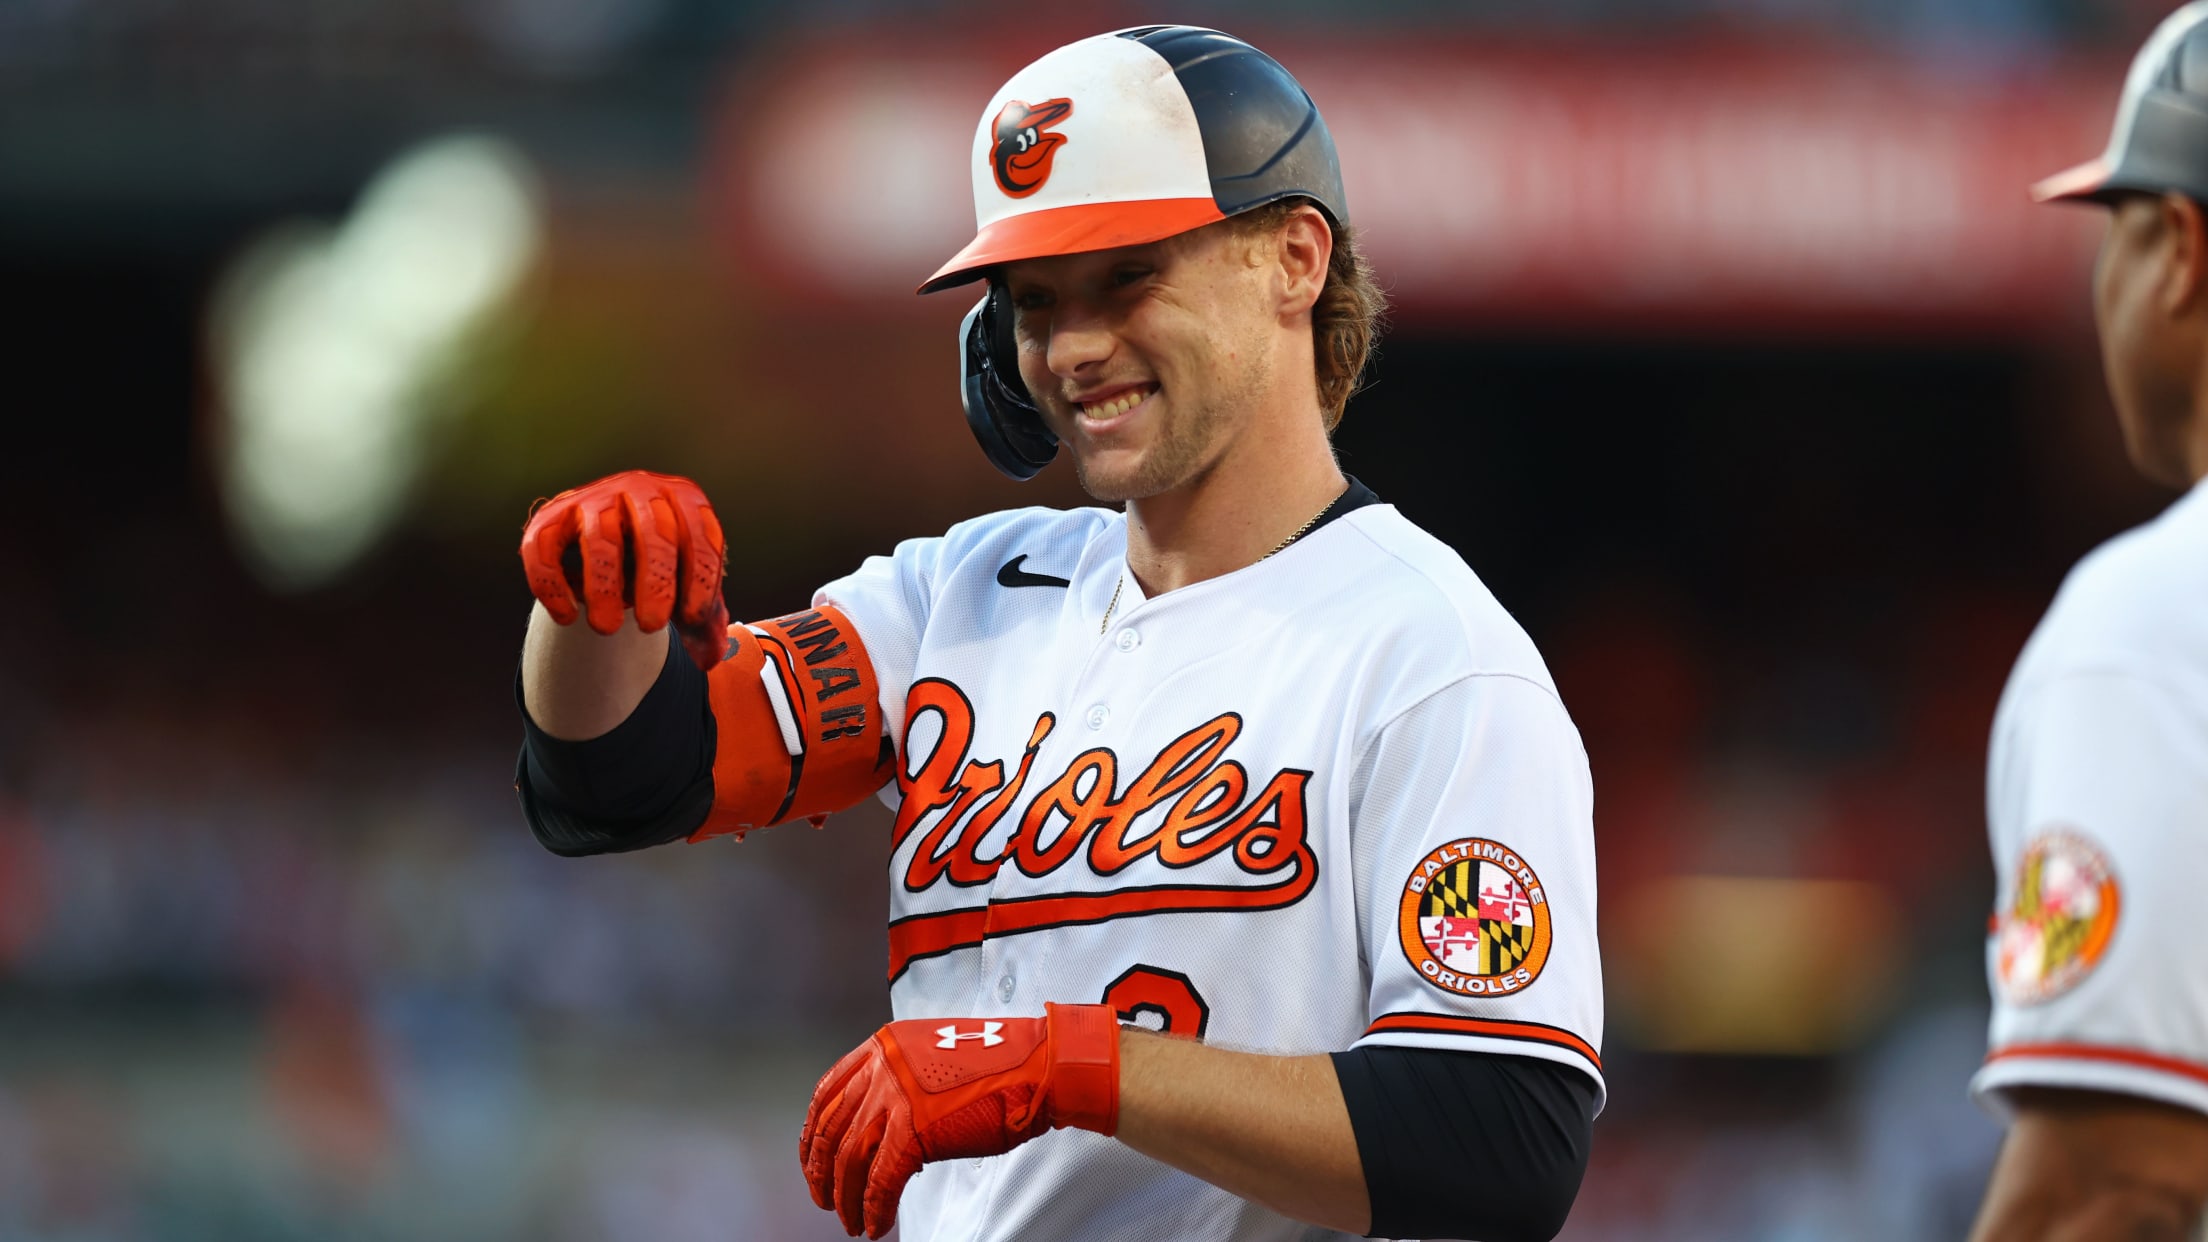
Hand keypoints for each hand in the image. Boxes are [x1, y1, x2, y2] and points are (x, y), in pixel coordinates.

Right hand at [519, 471, 729, 670]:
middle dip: (655, 585)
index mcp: (682, 499)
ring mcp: (593, 498)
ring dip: (603, 587)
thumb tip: (708, 659)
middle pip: (653, 535)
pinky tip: (566, 617)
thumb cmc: (662, 564)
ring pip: (599, 538)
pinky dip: (552, 585)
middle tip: (651, 627)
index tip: (692, 620)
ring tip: (606, 629)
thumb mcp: (688, 585)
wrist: (612, 535)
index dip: (700, 580)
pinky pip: (545, 548)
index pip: (700, 536)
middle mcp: (639, 489)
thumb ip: (703, 620)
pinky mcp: (551, 515)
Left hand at [799, 1003, 1120, 1237]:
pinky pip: (881, 1181)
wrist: (1039, 1068)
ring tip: (851, 1222)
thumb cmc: (1002, 1065)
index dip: (814, 1133)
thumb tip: (884, 1129)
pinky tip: (876, 1224)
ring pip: (851, 1159)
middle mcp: (883, 1068)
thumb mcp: (936, 1057)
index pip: (828, 1092)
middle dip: (822, 1172)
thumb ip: (902, 1082)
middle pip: (832, 1129)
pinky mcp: (916, 1131)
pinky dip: (874, 1207)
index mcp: (884, 1047)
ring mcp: (897, 1098)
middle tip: (826, 1199)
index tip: (812, 1158)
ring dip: (847, 1198)